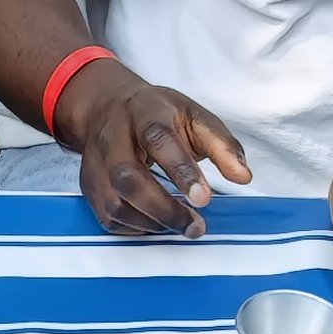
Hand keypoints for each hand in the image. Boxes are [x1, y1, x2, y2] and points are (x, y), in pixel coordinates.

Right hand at [59, 63, 251, 238]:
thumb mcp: (195, 116)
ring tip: (180, 227)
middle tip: (195, 226)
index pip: (159, 140)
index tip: (204, 199)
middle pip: (128, 177)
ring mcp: (95, 162)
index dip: (181, 171)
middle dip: (164, 208)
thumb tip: (243, 176)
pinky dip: (135, 228)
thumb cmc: (157, 114)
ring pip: (113, 202)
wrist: (107, 105)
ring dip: (150, 223)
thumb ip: (222, 145)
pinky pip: (107, 216)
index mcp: (145, 112)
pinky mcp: (89, 185)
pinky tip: (157, 224)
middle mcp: (113, 136)